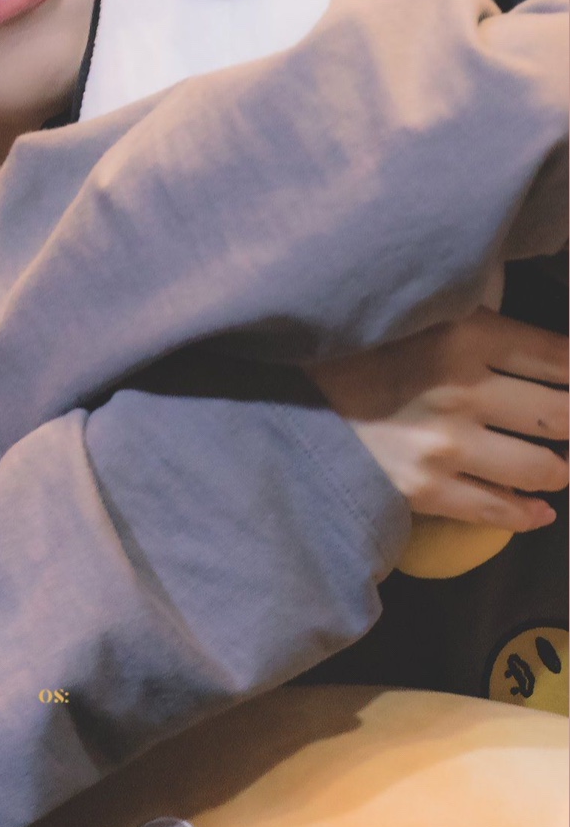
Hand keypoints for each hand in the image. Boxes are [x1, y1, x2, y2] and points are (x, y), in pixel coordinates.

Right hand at [307, 309, 568, 530]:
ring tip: (557, 465)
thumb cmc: (354, 345)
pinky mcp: (426, 489)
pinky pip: (498, 510)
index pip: (560, 359)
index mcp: (467, 335)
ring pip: (542, 467)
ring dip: (559, 469)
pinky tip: (540, 509)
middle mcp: (465, 390)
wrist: (285, 395)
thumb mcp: (421, 312)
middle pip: (563, 415)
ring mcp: (447, 445)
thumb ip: (477, 321)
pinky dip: (529, 513)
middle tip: (569, 422)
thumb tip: (536, 339)